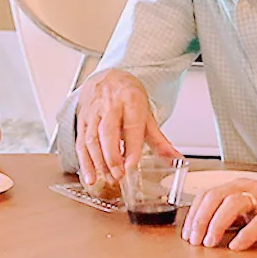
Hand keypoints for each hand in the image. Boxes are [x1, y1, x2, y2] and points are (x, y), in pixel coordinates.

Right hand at [74, 69, 178, 191]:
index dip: (131, 147)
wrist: (107, 78)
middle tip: (118, 175)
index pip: (131, 125)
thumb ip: (159, 140)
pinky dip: (84, 162)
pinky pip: (80, 143)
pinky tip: (90, 176)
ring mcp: (93, 113)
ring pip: (91, 139)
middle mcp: (109, 106)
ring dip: (98, 162)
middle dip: (112, 156)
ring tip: (108, 179)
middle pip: (107, 132)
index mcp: (130, 101)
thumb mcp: (147, 114)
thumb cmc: (128, 97)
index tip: (132, 165)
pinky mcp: (82, 121)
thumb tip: (176, 159)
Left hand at [180, 178, 256, 250]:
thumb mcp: (252, 208)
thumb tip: (208, 229)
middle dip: (200, 219)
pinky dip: (246, 234)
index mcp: (239, 186)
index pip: (207, 195)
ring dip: (217, 224)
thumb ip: (232, 215)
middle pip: (215, 197)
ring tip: (210, 242)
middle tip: (194, 241)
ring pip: (234, 204)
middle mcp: (249, 188)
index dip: (194, 214)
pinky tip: (237, 246)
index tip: (187, 234)